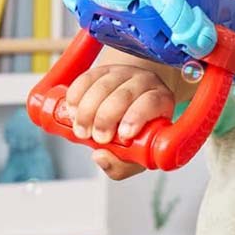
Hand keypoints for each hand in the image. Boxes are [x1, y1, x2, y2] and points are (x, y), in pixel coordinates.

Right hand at [65, 64, 174, 180]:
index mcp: (161, 101)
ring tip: (81, 130)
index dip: (136, 117)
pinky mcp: (104, 69)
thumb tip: (100, 157)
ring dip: (87, 109)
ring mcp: (124, 73)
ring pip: (104, 85)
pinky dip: (76, 95)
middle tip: (96, 138)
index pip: (152, 102)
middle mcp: (146, 82)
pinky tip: (72, 111)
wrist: (128, 109)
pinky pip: (87, 78)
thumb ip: (121, 165)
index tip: (123, 136)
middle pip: (125, 94)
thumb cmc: (137, 135)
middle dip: (106, 117)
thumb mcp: (136, 155)